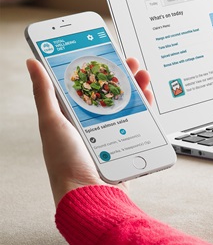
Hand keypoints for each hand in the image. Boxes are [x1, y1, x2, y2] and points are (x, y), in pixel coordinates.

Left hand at [26, 58, 152, 206]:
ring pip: (127, 102)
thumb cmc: (65, 161)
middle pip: (109, 90)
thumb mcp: (51, 121)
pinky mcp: (127, 140)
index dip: (96, 66)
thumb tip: (32, 63)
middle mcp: (92, 121)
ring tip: (142, 74)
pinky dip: (146, 106)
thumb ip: (44, 92)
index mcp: (72, 114)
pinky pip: (139, 119)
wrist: (90, 193)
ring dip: (136, 86)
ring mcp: (111, 130)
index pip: (85, 83)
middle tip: (129, 60)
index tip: (104, 51)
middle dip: (121, 73)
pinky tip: (148, 96)